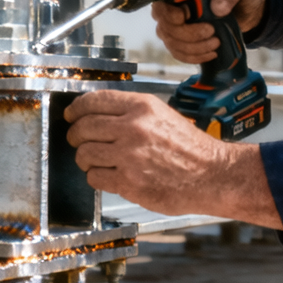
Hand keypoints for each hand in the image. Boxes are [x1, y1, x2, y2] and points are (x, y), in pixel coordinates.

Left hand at [64, 90, 281, 228]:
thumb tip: (95, 114)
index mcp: (142, 106)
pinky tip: (107, 175)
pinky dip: (96, 177)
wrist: (211, 175)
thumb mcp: (162, 115)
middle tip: (76, 140)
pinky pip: (94, 177)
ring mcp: (129, 156)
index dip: (76, 109)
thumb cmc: (189, 147)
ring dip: (85, 158)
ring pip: (84, 153)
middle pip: (83, 127)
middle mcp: (133, 128)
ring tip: (95, 160)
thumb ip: (130, 112)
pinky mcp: (128, 181)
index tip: (70, 115)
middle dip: (75, 135)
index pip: (93, 101)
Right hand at [152, 0, 265, 63]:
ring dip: (193, 48)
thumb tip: (217, 8)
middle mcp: (174, 7)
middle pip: (166, 27)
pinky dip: (194, 57)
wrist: (249, 6)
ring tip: (215, 43)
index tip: (186, 17)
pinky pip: (179, 53)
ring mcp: (176, 26)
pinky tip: (210, 54)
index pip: (161, 4)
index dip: (169, 14)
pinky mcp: (184, 40)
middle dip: (188, 35)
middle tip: (211, 32)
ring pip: (172, 43)